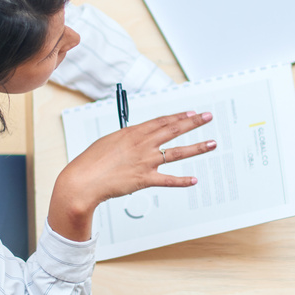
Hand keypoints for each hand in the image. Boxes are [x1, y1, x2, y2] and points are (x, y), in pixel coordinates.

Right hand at [49, 111, 214, 239]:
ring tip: (212, 144)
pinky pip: (168, 180)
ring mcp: (145, 161)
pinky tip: (194, 180)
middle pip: (173, 130)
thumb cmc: (92, 162)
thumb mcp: (109, 142)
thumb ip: (127, 139)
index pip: (162, 121)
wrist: (83, 181)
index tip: (191, 113)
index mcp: (133, 133)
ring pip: (177, 152)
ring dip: (197, 147)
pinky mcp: (145, 179)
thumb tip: (138, 138)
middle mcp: (142, 145)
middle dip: (194, 123)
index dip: (179, 116)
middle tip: (207, 117)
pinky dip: (182, 181)